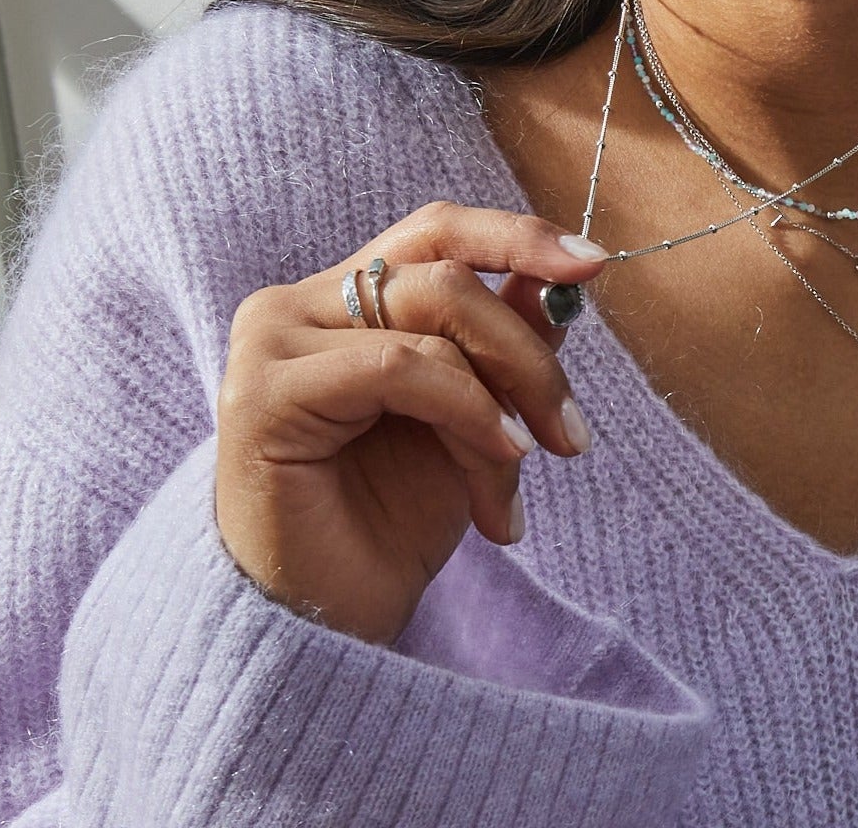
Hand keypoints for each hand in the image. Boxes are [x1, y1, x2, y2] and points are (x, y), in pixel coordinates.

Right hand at [214, 201, 607, 645]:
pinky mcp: (265, 392)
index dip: (517, 237)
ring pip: (434, 316)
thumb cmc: (392, 521)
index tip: (592, 267)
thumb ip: (504, 341)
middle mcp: (298, 304)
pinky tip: (499, 472)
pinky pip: (400, 367)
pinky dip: (469, 412)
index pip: (438, 230)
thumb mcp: (475, 418)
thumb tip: (563, 282)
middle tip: (573, 430)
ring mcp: (273, 341)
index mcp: (343, 296)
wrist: (326, 628)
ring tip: (530, 469)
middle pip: (447, 270)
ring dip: (506, 396)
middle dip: (528, 349)